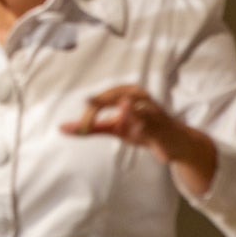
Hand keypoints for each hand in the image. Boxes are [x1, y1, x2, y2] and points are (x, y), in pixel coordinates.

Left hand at [60, 84, 216, 193]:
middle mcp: (140, 97)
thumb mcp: (114, 128)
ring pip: (136, 108)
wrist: (174, 144)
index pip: (101, 98)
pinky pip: (152, 124)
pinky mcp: (164, 126)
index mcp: (126, 93)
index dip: (88, 113)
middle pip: (115, 97)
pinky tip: (135, 133)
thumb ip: (90, 127)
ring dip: (124, 116)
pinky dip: (142, 128)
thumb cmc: (142, 130)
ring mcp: (153, 111)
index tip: (80, 129)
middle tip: (86, 126)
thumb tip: (61, 128)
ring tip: (115, 123)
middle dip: (98, 111)